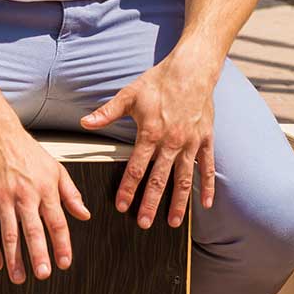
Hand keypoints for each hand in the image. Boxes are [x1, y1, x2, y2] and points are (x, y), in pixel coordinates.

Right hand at [0, 125, 91, 283]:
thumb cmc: (27, 152)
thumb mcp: (57, 169)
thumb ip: (71, 194)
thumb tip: (84, 214)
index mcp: (45, 190)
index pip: (57, 222)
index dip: (61, 244)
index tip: (64, 262)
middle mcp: (25, 195)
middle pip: (33, 230)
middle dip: (38, 254)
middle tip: (42, 274)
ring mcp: (3, 198)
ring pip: (9, 233)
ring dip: (14, 258)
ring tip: (19, 276)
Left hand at [80, 56, 218, 227]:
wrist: (192, 70)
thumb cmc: (158, 82)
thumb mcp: (129, 95)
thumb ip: (107, 113)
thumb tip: (85, 123)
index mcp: (151, 133)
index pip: (136, 168)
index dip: (128, 188)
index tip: (122, 206)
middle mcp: (171, 142)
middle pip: (160, 180)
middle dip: (151, 203)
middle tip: (144, 224)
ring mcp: (190, 143)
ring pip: (184, 179)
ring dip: (179, 203)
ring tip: (172, 223)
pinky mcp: (206, 140)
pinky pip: (207, 168)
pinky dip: (208, 187)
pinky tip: (206, 205)